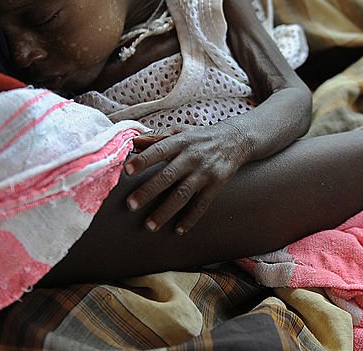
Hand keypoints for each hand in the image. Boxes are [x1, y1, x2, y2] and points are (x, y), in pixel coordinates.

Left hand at [124, 120, 251, 234]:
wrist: (235, 139)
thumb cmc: (200, 137)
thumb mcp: (181, 131)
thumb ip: (157, 137)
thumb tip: (133, 141)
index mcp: (181, 141)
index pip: (159, 149)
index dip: (143, 160)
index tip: (127, 170)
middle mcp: (192, 156)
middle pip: (168, 175)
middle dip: (149, 191)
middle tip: (131, 205)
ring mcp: (205, 171)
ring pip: (183, 194)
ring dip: (166, 211)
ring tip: (150, 225)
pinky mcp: (217, 184)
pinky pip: (202, 204)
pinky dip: (191, 218)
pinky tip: (179, 230)